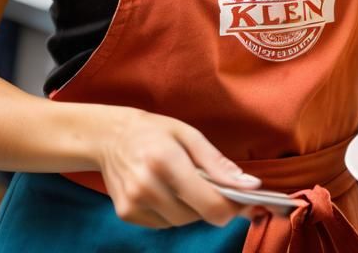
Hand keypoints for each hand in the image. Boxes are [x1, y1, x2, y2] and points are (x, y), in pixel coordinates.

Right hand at [96, 108, 259, 227]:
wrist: (108, 137)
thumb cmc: (154, 132)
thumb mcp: (189, 134)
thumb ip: (218, 163)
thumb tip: (249, 185)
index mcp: (166, 161)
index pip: (209, 203)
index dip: (232, 208)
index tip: (243, 200)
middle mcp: (147, 185)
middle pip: (197, 216)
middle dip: (211, 204)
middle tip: (211, 185)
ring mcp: (134, 202)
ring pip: (181, 222)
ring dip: (192, 209)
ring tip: (184, 183)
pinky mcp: (126, 213)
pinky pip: (163, 224)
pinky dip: (172, 212)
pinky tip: (166, 191)